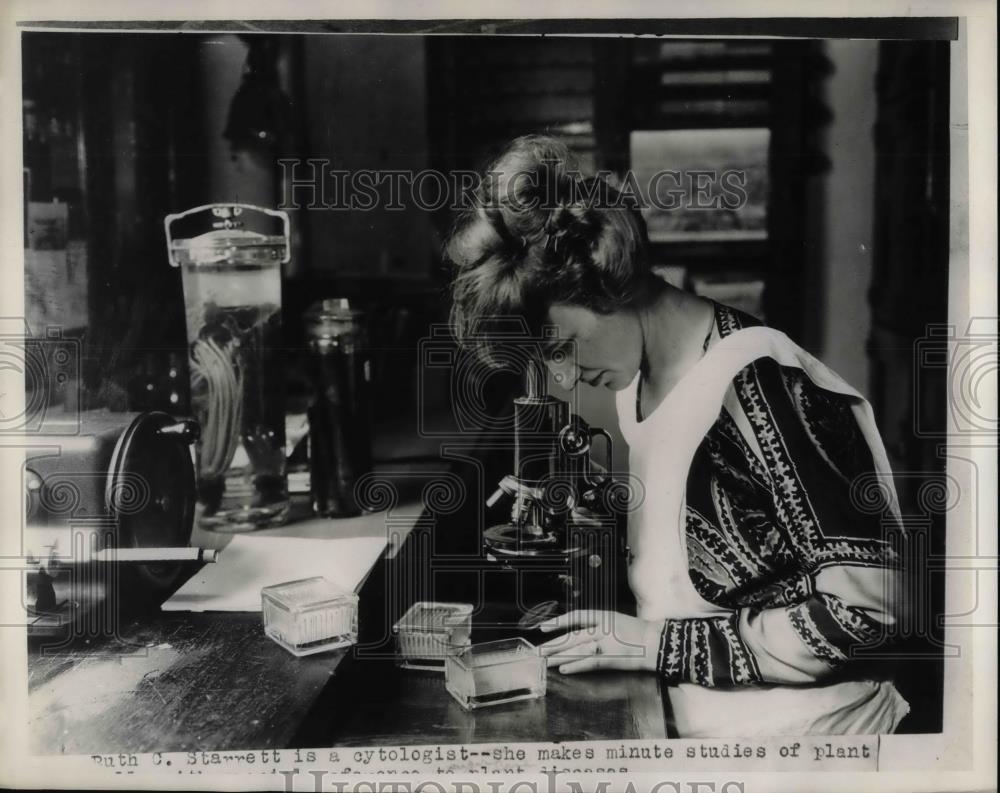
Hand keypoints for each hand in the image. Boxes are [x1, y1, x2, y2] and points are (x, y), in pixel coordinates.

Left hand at [537, 610, 661, 673]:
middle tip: (538, 651)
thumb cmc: (641, 633)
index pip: (577, 616)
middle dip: (554, 643)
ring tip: (545, 661)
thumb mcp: (619, 622)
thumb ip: (601, 627)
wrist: (659, 642)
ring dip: (559, 656)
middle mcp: (604, 627)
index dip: (559, 621)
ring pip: (577, 649)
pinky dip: (575, 666)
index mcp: (605, 616)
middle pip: (573, 635)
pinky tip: (563, 669)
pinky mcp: (613, 658)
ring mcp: (608, 642)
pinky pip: (589, 662)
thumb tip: (581, 636)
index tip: (544, 627)